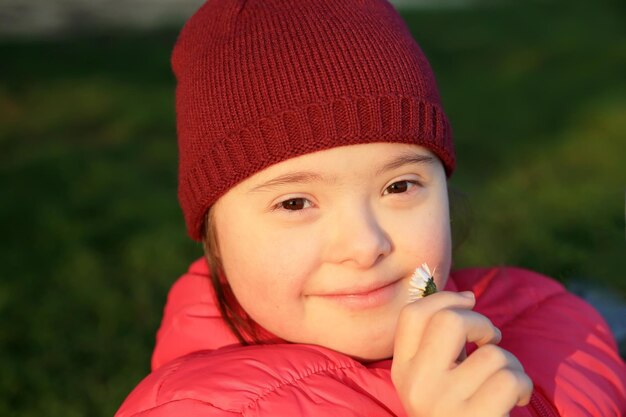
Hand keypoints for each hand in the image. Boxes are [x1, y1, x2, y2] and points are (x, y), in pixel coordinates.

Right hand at [391, 291, 532, 416]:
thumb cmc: (456, 413)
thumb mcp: (433, 379)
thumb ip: (437, 342)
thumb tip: (467, 296)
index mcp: (403, 371)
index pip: (414, 314)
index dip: (445, 298)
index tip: (468, 302)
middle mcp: (418, 385)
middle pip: (450, 321)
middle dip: (482, 323)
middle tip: (490, 340)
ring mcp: (445, 403)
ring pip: (492, 353)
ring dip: (510, 363)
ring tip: (504, 382)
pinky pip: (511, 378)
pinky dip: (523, 385)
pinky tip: (514, 399)